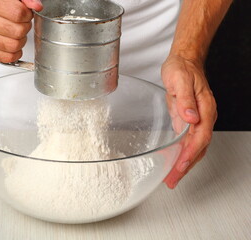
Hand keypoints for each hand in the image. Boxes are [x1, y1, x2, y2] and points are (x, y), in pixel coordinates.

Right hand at [0, 0, 42, 62]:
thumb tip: (36, 6)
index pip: (18, 14)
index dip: (27, 15)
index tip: (26, 14)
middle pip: (16, 31)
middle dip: (25, 28)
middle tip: (22, 25)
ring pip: (12, 46)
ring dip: (20, 42)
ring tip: (16, 34)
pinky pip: (5, 58)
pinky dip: (13, 54)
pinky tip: (11, 46)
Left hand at [161, 55, 216, 188]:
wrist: (184, 62)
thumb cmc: (182, 69)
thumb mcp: (180, 81)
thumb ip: (185, 100)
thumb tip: (191, 118)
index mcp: (205, 109)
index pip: (200, 137)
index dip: (190, 154)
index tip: (180, 166)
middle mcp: (203, 117)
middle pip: (198, 148)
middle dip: (185, 166)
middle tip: (173, 180)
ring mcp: (197, 120)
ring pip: (194, 148)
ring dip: (184, 164)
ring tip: (172, 178)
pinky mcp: (188, 121)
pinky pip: (187, 142)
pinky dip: (181, 154)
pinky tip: (173, 162)